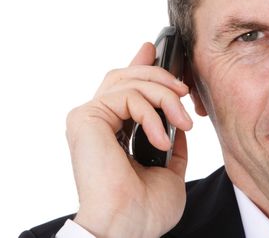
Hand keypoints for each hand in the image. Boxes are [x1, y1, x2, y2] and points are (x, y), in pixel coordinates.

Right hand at [66, 42, 192, 237]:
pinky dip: (150, 113)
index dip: (137, 65)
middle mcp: (95, 121)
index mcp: (110, 131)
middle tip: (183, 89)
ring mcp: (88, 118)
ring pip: (126, 81)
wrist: (126, 228)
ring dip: (162, 95)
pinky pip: (125, 96)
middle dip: (158, 76)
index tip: (151, 49)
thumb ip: (169, 140)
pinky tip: (160, 137)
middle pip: (123, 77)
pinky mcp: (86, 118)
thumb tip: (176, 118)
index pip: (121, 88)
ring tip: (182, 121)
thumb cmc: (143, 209)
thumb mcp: (167, 168)